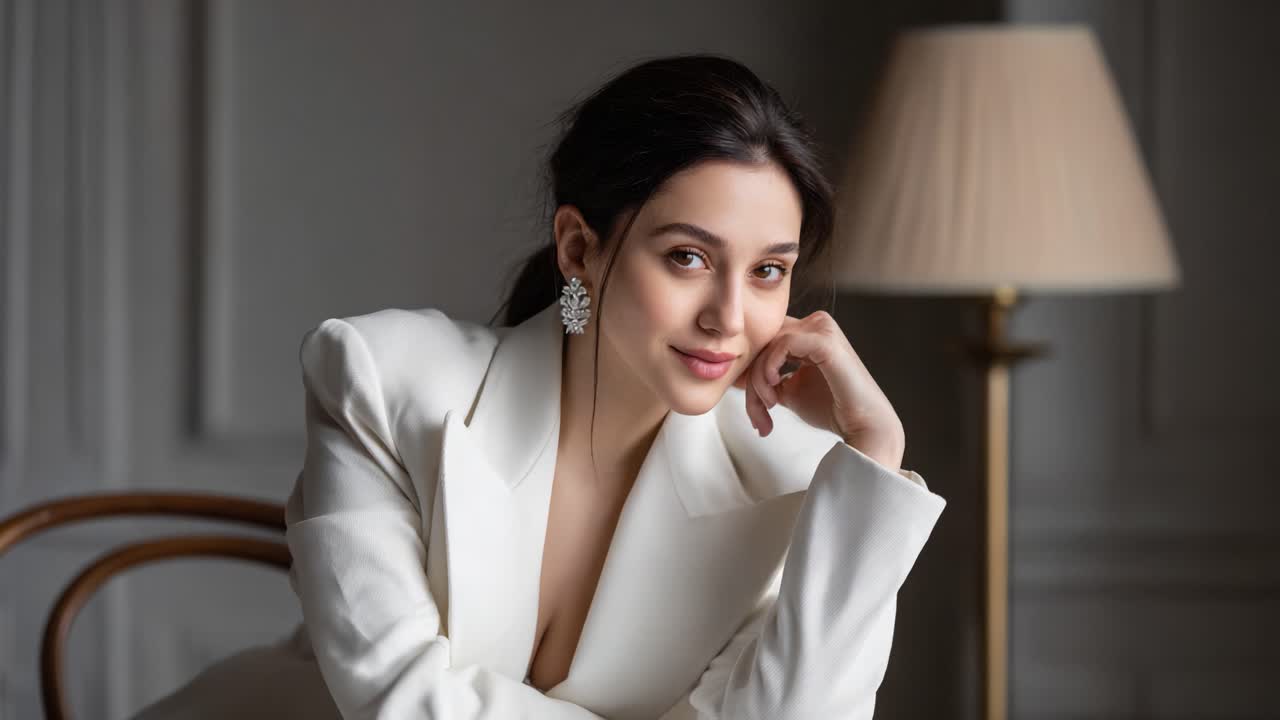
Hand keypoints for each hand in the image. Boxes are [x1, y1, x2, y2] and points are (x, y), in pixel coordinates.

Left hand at [731, 311, 905, 471]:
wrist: (861, 427)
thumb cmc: (829, 409)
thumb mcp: (788, 390)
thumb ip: (766, 377)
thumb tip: (737, 374)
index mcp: (808, 333)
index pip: (765, 341)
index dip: (751, 370)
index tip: (753, 406)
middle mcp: (816, 324)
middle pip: (764, 341)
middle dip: (753, 380)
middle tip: (758, 415)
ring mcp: (823, 329)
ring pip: (770, 344)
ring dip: (760, 380)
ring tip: (769, 408)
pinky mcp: (825, 340)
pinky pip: (783, 344)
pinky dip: (771, 367)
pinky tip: (776, 388)